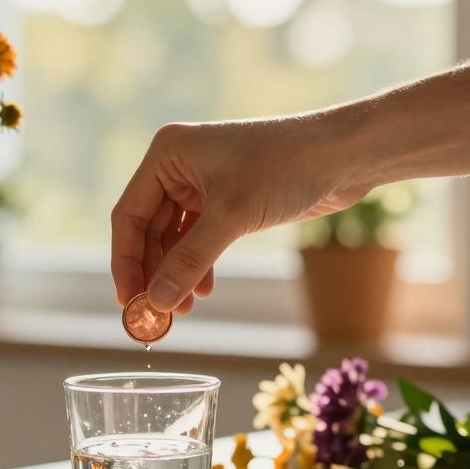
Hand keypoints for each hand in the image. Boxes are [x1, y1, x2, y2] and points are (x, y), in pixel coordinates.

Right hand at [110, 113, 372, 312]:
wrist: (343, 155)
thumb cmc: (287, 167)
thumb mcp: (232, 217)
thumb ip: (189, 261)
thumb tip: (157, 302)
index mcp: (167, 154)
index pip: (129, 215)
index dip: (126, 261)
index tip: (128, 301)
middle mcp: (179, 166)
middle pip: (148, 230)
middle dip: (153, 272)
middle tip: (155, 314)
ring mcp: (202, 183)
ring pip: (173, 238)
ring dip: (175, 273)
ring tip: (183, 310)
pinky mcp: (227, 199)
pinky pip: (198, 238)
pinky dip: (197, 265)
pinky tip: (202, 290)